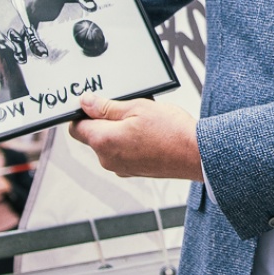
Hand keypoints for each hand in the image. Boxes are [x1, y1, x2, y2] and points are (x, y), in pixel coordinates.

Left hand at [69, 94, 203, 180]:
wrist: (197, 155)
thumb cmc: (171, 131)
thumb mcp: (137, 107)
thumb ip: (106, 107)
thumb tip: (86, 103)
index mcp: (103, 141)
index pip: (76, 127)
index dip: (82, 113)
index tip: (94, 104)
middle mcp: (107, 159)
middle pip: (93, 136)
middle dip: (104, 121)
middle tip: (127, 108)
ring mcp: (120, 168)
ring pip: (108, 145)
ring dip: (118, 132)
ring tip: (142, 121)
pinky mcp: (132, 172)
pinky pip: (122, 154)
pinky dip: (129, 143)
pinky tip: (147, 135)